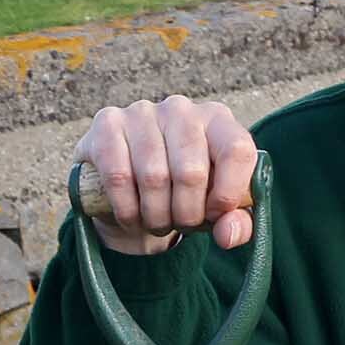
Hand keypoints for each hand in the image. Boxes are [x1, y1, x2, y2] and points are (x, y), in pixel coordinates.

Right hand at [79, 98, 257, 257]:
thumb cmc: (180, 194)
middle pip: (192, 172)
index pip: (237, 150)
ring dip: (155, 216)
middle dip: (186, 214)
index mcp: (217, 120)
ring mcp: (141, 113)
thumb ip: (236, 224)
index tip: (214, 215)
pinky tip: (131, 216)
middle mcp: (180, 109)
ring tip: (157, 223)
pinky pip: (118, 177)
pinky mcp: (107, 125)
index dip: (228, 193)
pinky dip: (126, 209)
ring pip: (153, 178)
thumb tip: (227, 235)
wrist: (126, 187)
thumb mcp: (214, 209)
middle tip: (180, 225)